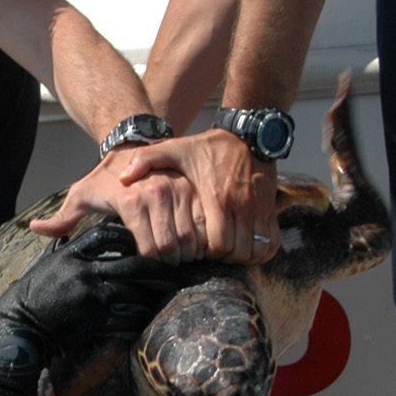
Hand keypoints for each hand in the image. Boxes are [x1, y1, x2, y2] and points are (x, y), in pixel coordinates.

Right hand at [0, 224, 185, 395]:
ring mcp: (90, 298)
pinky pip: (127, 319)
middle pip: (132, 263)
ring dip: (153, 296)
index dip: (131, 235)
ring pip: (135, 293)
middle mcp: (83, 273)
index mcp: (73, 255)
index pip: (108, 234)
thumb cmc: (33, 294)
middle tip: (176, 271)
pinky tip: (147, 318)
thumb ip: (63, 246)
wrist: (20, 327)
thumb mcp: (47, 264)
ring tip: (168, 295)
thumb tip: (70, 229)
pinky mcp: (94, 322)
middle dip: (157, 267)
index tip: (145, 239)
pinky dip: (140, 319)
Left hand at [28, 150, 204, 261]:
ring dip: (189, 254)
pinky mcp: (196, 188)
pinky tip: (194, 244)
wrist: (132, 144)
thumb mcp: (81, 194)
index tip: (148, 267)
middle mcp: (157, 194)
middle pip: (173, 248)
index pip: (149, 250)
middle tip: (167, 268)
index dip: (151, 265)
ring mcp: (180, 190)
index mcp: (131, 201)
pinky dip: (203, 239)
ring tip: (181, 258)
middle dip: (171, 264)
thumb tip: (34, 229)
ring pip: (193, 238)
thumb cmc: (104, 176)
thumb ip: (61, 217)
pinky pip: (205, 223)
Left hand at [115, 131, 279, 264]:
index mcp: (216, 196)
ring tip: (228, 253)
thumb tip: (123, 178)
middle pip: (237, 251)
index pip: (218, 243)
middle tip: (212, 255)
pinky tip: (246, 248)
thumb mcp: (174, 148)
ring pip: (255, 250)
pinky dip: (261, 252)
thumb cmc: (207, 147)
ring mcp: (259, 208)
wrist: (247, 135)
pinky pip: (272, 243)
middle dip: (224, 259)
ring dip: (242, 257)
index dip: (209, 253)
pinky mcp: (271, 209)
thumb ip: (146, 160)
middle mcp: (241, 205)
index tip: (200, 249)